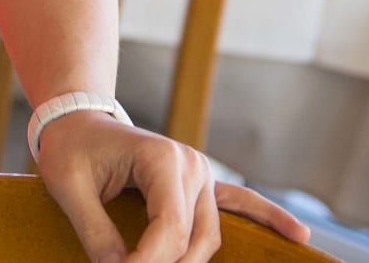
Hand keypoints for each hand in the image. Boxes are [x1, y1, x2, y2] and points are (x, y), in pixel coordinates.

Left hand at [37, 111, 310, 262]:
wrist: (78, 119)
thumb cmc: (71, 148)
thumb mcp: (69, 187)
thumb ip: (95, 232)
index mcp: (163, 158)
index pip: (170, 228)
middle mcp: (192, 165)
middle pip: (192, 238)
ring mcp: (202, 175)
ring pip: (208, 237)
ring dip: (189, 262)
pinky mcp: (202, 185)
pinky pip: (242, 204)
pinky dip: (268, 218)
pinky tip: (299, 236)